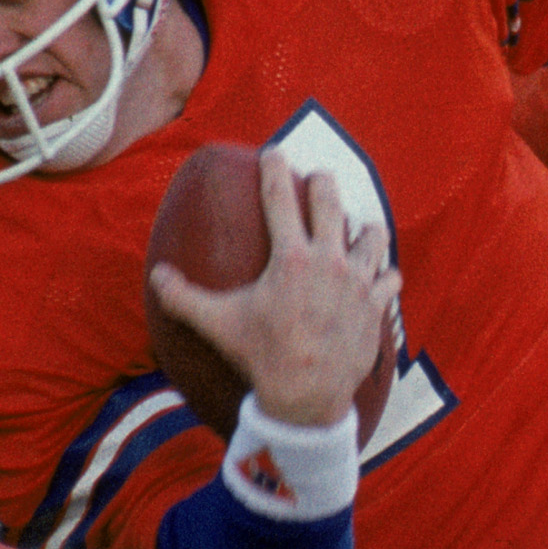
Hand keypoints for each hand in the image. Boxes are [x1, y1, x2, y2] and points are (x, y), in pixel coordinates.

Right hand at [151, 161, 396, 429]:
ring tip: (359, 227)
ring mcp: (357, 282)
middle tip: (319, 178)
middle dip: (323, 183)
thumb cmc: (260, 356)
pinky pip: (390, 278)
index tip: (274, 152)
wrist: (305, 396)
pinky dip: (384, 275)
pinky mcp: (376, 305)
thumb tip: (157, 276)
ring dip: (365, 228)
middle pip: (331, 202)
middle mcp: (328, 261)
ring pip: (371, 236)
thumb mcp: (217, 324)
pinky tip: (379, 276)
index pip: (279, 198)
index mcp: (290, 257)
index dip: (275, 169)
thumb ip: (183, 297)